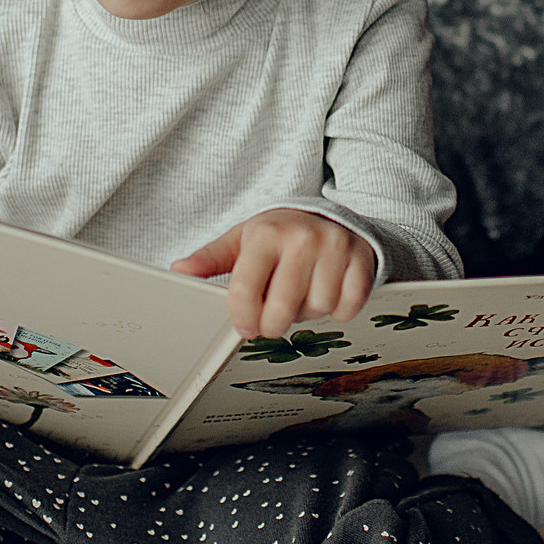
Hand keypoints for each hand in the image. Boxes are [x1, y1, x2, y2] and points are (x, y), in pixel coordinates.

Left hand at [172, 209, 376, 339]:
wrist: (329, 217)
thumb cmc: (280, 234)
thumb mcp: (242, 239)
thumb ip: (211, 257)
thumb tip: (181, 270)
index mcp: (266, 234)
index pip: (246, 290)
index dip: (243, 318)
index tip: (245, 326)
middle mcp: (302, 238)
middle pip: (283, 308)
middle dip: (274, 323)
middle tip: (273, 317)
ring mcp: (335, 248)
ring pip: (318, 310)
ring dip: (308, 313)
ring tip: (302, 295)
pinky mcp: (361, 260)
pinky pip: (348, 307)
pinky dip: (339, 310)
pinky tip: (328, 293)